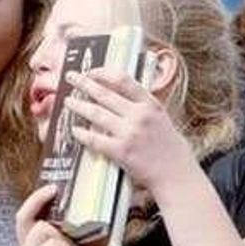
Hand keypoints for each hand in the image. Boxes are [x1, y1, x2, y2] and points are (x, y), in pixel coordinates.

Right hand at [16, 185, 100, 245]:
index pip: (27, 214)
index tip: (54, 185)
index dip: (36, 197)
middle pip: (23, 216)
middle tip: (55, 189)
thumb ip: (81, 230)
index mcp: (37, 243)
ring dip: (64, 234)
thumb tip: (96, 206)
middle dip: (38, 199)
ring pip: (41, 229)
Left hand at [63, 67, 195, 192]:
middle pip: (105, 94)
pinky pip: (95, 139)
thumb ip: (143, 106)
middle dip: (84, 83)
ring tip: (68, 101)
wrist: (176, 174)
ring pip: (96, 114)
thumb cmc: (170, 148)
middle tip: (71, 77)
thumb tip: (122, 95)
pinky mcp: (121, 152)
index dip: (103, 73)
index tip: (91, 71)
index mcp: (150, 104)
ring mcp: (129, 133)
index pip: (123, 80)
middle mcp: (139, 115)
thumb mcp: (161, 118)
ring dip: (78, 106)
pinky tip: (74, 130)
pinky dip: (82, 134)